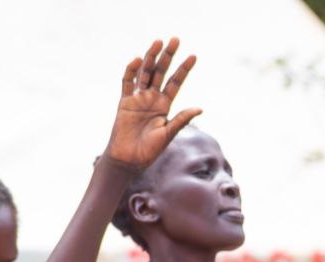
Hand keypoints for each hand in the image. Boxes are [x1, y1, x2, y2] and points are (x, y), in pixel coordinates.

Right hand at [104, 38, 201, 171]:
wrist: (129, 160)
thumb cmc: (150, 150)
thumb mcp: (168, 134)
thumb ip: (182, 119)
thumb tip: (200, 108)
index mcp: (165, 106)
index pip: (176, 82)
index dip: (184, 69)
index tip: (193, 56)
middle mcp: (152, 99)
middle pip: (160, 72)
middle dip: (168, 56)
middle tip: (175, 39)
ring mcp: (138, 99)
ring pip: (145, 73)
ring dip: (150, 57)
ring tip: (158, 42)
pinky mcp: (124, 102)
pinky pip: (127, 83)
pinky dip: (131, 71)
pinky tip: (136, 60)